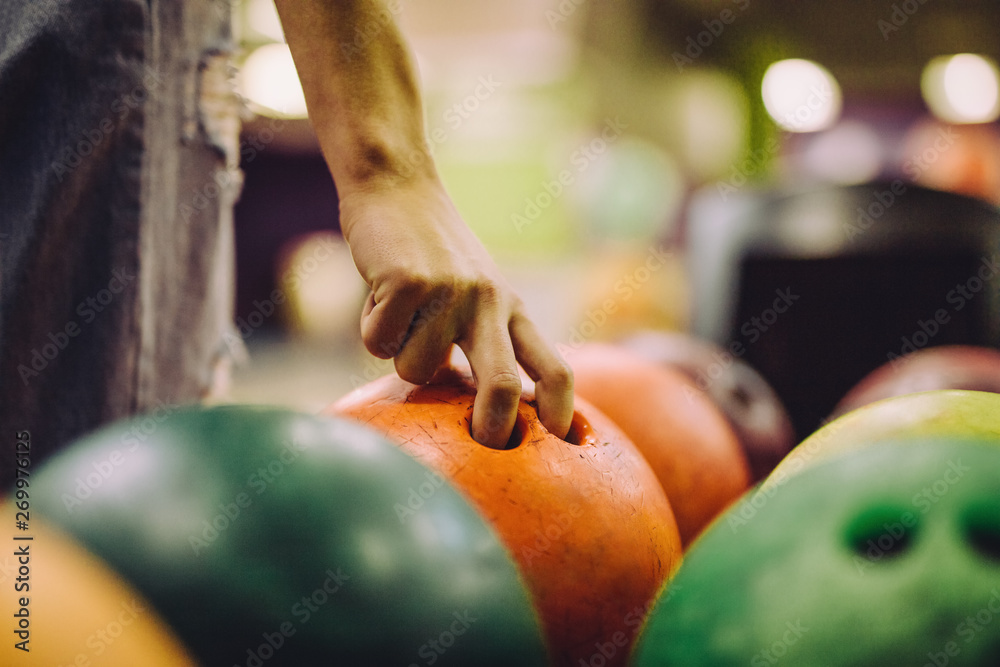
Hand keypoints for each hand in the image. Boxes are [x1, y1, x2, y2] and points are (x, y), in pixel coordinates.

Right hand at [339, 174, 573, 446]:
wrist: (397, 186)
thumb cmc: (433, 251)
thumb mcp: (476, 291)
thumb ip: (485, 339)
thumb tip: (483, 409)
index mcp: (510, 309)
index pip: (552, 364)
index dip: (561, 405)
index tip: (562, 440)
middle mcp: (489, 303)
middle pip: (503, 382)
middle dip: (495, 424)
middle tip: (483, 445)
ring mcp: (450, 293)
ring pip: (418, 369)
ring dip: (397, 351)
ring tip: (400, 310)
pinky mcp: (408, 283)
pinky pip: (379, 343)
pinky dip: (370, 326)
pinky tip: (378, 292)